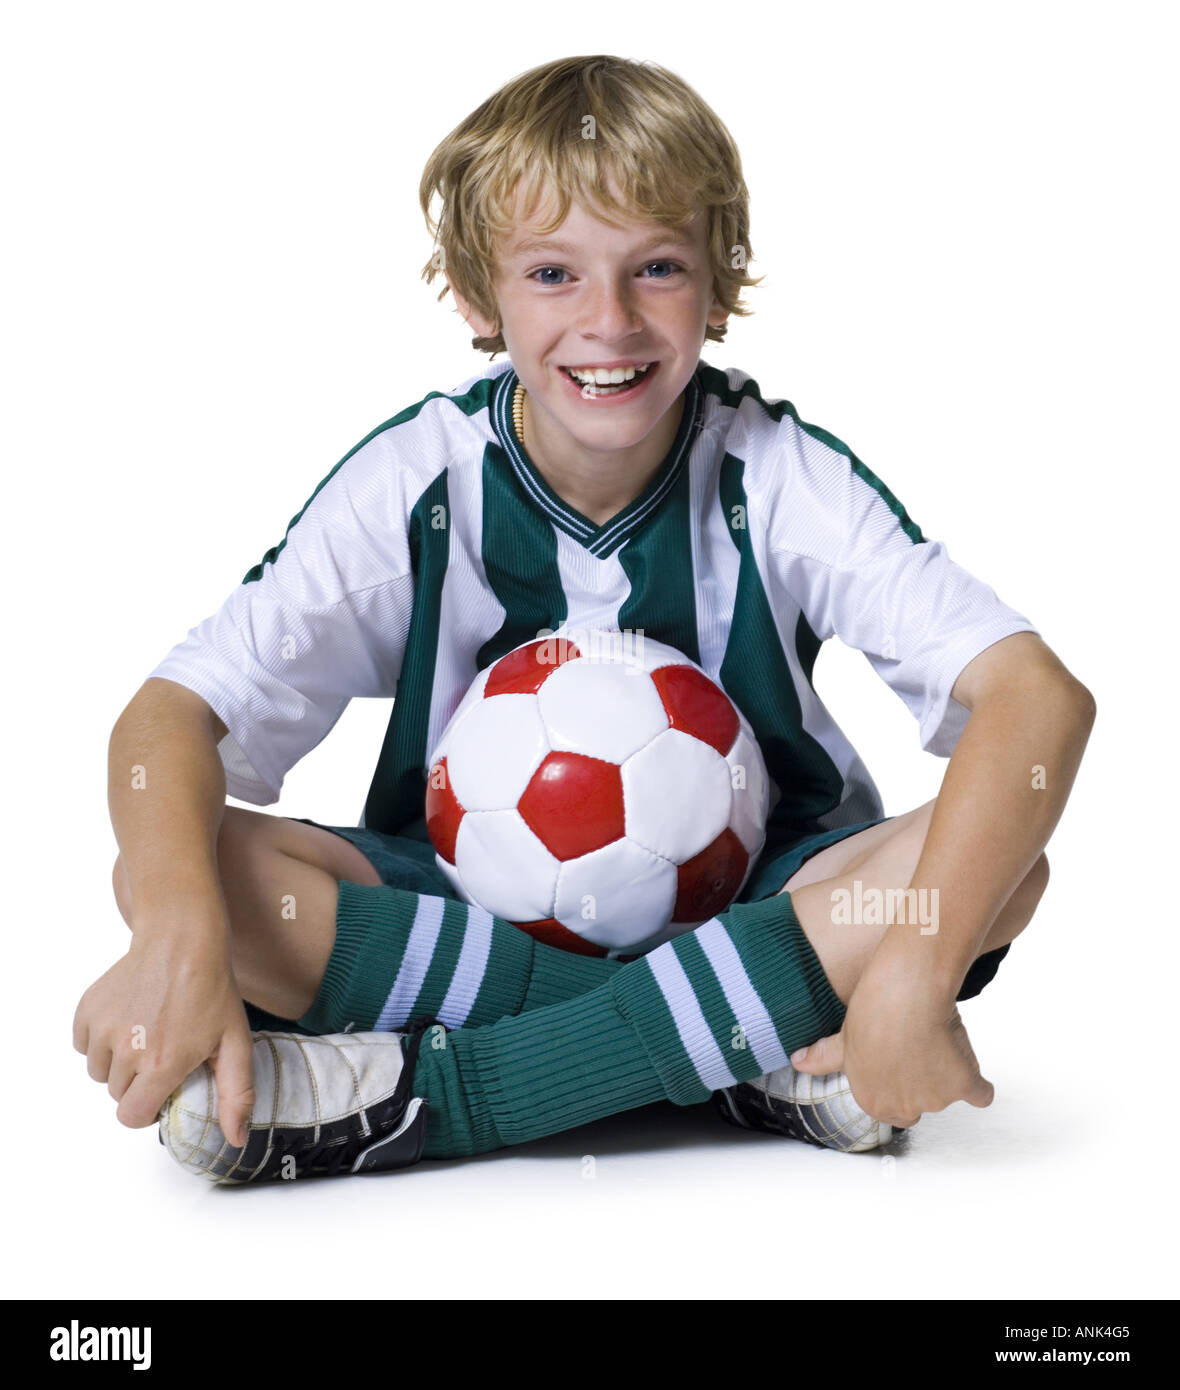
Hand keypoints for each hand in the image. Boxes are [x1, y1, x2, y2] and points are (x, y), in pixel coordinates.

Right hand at [73, 929, 255, 1146]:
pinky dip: (100, 1039)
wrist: (182, 940)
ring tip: (148, 1033)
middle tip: (163, 1052)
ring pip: (98, 1070)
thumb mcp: (235, 1042)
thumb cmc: (213, 989)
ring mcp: (103, 1029)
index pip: (132, 1117)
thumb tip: (235, 1139)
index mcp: (160, 1066)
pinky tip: (129, 1019)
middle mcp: (126, 1051)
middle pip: (117, 1094)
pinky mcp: (87, 1010)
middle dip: (137, 1082)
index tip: (163, 1089)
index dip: (147, 1109)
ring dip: (118, 1061)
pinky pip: (84, 1044)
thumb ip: (236, 1094)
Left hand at [788, 941, 993, 1127]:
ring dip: (947, 1074)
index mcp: (872, 1100)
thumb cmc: (872, 1009)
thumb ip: (823, 1057)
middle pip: (919, 1105)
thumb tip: (796, 1061)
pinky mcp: (963, 1085)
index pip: (890, 1109)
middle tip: (917, 1049)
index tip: (899, 1062)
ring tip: (934, 1037)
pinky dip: (979, 1084)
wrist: (906, 991)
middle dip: (920, 1085)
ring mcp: (934, 1099)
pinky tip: (971, 1069)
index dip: (896, 1084)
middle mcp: (902, 1107)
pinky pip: (980, 1094)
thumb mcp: (842, 1035)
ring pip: (947, 1094)